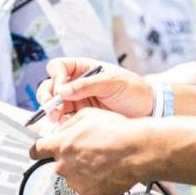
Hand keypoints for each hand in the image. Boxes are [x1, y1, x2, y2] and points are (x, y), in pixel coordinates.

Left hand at [29, 108, 144, 194]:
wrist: (135, 151)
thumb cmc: (114, 131)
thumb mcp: (86, 115)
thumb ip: (67, 124)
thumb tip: (60, 130)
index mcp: (60, 145)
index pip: (37, 150)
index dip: (38, 150)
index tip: (39, 151)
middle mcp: (64, 165)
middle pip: (58, 164)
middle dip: (69, 158)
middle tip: (87, 151)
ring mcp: (75, 182)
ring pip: (72, 176)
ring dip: (81, 170)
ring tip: (100, 160)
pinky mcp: (88, 194)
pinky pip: (85, 188)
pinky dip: (92, 183)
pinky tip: (103, 172)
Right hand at [36, 58, 152, 121]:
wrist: (148, 110)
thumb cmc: (133, 89)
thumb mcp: (111, 82)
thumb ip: (87, 85)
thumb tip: (62, 90)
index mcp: (83, 69)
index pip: (58, 67)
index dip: (56, 76)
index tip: (61, 88)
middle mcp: (77, 84)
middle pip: (50, 86)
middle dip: (47, 96)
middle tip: (53, 109)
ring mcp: (78, 101)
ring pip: (54, 104)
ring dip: (52, 111)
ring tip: (57, 119)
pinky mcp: (82, 117)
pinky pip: (64, 120)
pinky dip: (61, 124)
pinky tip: (66, 127)